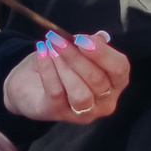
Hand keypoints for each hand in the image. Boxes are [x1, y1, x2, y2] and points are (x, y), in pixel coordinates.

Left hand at [2, 29, 129, 124]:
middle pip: (98, 80)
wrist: (30, 83)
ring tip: (52, 47)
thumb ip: (91, 44)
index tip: (82, 39)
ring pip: (80, 92)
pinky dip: (48, 69)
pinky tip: (43, 53)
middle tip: (60, 39)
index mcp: (115, 84)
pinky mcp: (58, 113)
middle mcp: (104, 103)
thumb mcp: (78, 50)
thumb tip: (99, 37)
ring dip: (64, 66)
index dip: (103, 53)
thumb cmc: (61, 65)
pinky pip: (56, 92)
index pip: (120, 69)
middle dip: (77, 56)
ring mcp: (82, 113)